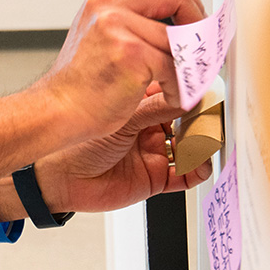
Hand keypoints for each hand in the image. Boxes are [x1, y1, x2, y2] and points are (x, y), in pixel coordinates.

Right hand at [31, 0, 203, 148]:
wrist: (56, 110)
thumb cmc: (81, 82)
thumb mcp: (102, 34)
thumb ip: (136, 19)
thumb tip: (184, 23)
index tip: (195, 21)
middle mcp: (109, 3)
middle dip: (198, 22)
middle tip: (202, 47)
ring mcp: (118, 25)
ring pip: (179, 38)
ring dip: (189, 65)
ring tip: (182, 82)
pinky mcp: (129, 54)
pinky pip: (174, 67)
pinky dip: (180, 87)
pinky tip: (170, 95)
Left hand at [35, 84, 213, 213]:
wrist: (57, 177)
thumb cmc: (77, 140)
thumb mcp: (124, 116)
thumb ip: (158, 107)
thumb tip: (188, 93)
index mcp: (142, 104)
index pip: (177, 95)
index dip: (193, 94)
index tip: (208, 91)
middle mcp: (151, 126)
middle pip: (189, 121)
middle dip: (203, 119)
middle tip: (212, 116)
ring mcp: (155, 151)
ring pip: (191, 148)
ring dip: (202, 144)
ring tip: (206, 140)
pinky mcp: (156, 178)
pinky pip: (186, 176)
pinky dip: (198, 171)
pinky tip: (200, 164)